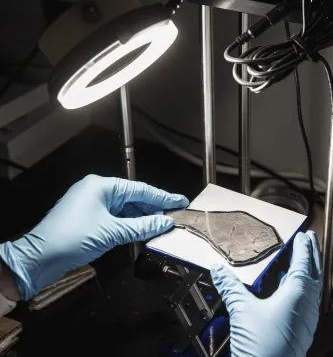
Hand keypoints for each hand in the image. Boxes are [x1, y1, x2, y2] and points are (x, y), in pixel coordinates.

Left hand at [0, 174, 187, 299]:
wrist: (39, 258)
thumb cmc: (70, 239)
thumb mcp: (112, 232)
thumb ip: (142, 226)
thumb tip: (164, 223)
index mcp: (101, 186)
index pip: (140, 189)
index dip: (162, 197)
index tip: (179, 201)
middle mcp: (97, 191)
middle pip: (133, 198)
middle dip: (153, 209)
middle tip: (173, 217)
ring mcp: (92, 205)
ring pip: (125, 209)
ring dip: (142, 219)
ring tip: (161, 226)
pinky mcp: (89, 218)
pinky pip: (116, 218)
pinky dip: (129, 225)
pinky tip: (142, 231)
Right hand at [212, 231, 321, 356]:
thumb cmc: (262, 347)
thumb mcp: (242, 311)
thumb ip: (231, 287)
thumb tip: (218, 269)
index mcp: (298, 294)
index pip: (304, 263)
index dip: (304, 247)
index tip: (303, 236)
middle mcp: (308, 304)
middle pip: (314, 272)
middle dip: (312, 255)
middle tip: (310, 241)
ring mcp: (307, 319)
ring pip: (312, 288)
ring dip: (308, 271)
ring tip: (301, 261)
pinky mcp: (302, 330)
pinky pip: (307, 301)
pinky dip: (302, 288)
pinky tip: (290, 289)